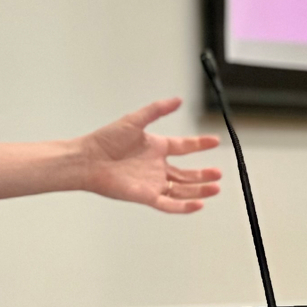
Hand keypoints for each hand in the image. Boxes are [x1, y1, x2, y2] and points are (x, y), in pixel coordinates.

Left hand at [77, 98, 221, 212]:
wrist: (88, 159)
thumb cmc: (106, 140)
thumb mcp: (135, 120)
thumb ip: (157, 110)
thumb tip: (178, 99)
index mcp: (156, 147)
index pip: (184, 147)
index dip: (200, 145)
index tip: (215, 141)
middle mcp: (156, 166)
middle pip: (186, 174)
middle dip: (203, 174)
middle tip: (218, 173)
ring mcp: (152, 182)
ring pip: (181, 190)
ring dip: (199, 190)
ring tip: (215, 188)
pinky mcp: (146, 196)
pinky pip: (169, 203)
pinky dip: (184, 206)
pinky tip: (199, 204)